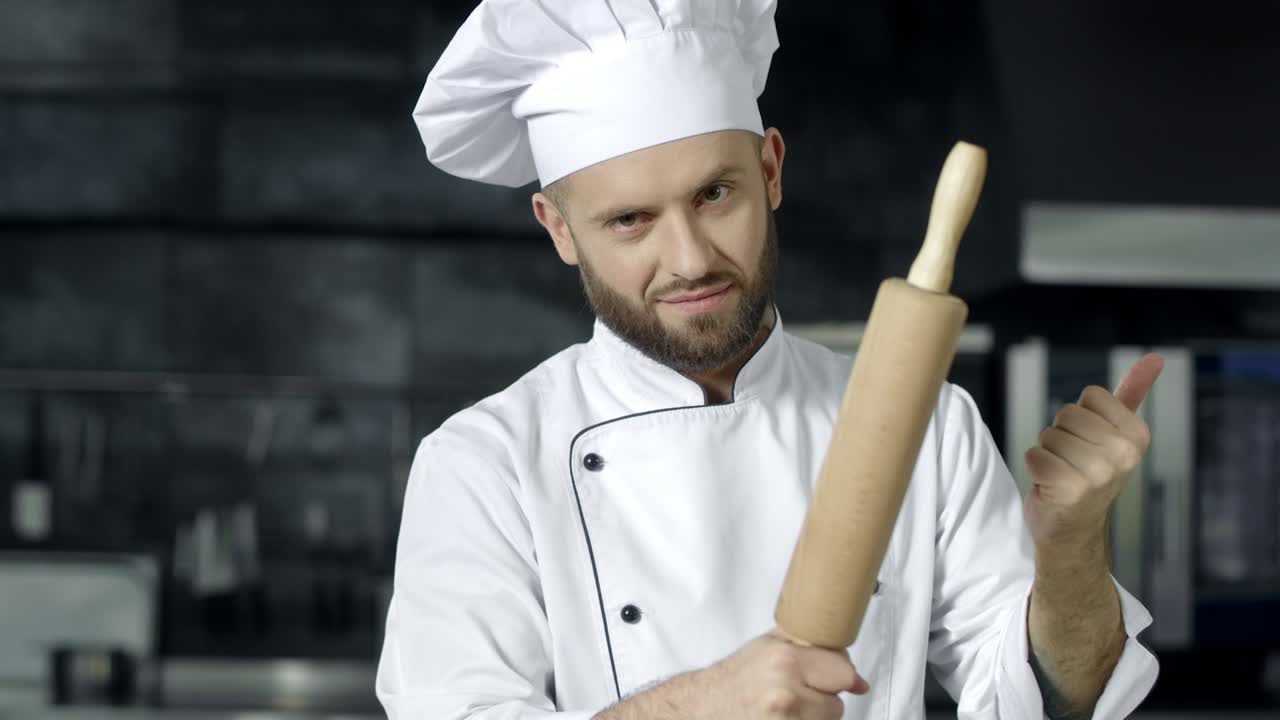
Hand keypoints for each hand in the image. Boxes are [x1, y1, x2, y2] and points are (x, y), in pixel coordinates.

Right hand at [693, 626, 868, 718]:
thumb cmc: (734, 679)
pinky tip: (785, 717)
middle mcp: (787, 693)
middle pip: (838, 703)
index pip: (844, 672)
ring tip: (789, 706)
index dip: (841, 674)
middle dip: (825, 697)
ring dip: (815, 716)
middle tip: (801, 691)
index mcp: (785, 661)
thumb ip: (805, 640)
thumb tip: (843, 651)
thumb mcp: (766, 645)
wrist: (704, 707)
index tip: (841, 678)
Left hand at [1023, 353, 1163, 549]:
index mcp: (1138, 436)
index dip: (1082, 416)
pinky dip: (1035, 468)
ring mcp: (1097, 474)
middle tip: (1073, 462)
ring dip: (1048, 453)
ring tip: (1063, 474)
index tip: (1090, 442)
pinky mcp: (1068, 489)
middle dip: (1061, 435)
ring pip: (1048, 434)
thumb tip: (1154, 357)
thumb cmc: (1089, 474)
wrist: (1074, 529)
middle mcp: (1123, 455)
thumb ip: (1132, 393)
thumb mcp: (1115, 432)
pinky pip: (1033, 454)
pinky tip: (1050, 486)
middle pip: (1066, 413)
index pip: (1091, 395)